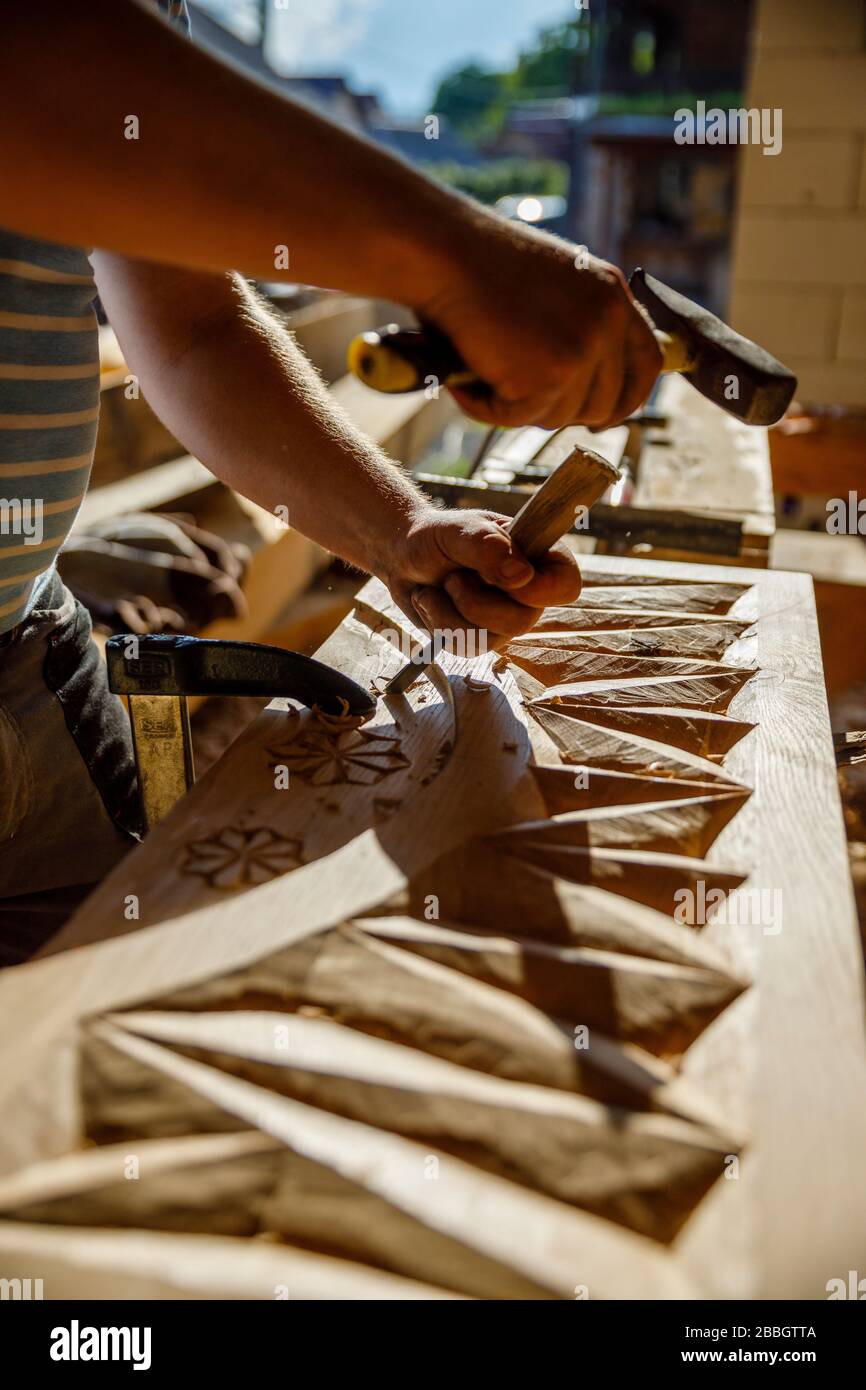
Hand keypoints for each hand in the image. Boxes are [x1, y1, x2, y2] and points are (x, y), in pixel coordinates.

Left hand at [384, 505, 580, 649]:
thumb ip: (487, 547)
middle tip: (452, 576)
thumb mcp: (458, 531)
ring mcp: (505, 619)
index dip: (542, 591)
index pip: (566, 584)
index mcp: (537, 558)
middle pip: (521, 622)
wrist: (403, 557)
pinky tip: (433, 602)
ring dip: (451, 612)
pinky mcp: (480, 638)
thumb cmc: (437, 537)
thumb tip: (522, 576)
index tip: (507, 579)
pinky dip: (439, 624)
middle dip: (474, 602)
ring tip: (440, 586)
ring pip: (489, 639)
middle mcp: (528, 594)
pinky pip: (466, 647)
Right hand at [416, 211, 661, 430]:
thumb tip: (581, 382)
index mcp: (612, 295)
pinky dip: (484, 407)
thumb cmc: (477, 265)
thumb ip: (577, 323)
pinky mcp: (549, 377)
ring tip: (482, 371)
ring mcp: (582, 350)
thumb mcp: (551, 285)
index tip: (602, 416)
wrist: (445, 252)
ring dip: (516, 406)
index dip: (627, 397)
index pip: (647, 362)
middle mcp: (607, 321)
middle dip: (563, 411)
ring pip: (558, 416)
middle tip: (521, 399)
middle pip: (604, 403)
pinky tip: (466, 377)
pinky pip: (516, 419)